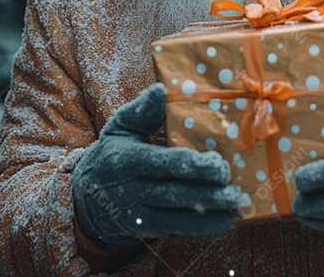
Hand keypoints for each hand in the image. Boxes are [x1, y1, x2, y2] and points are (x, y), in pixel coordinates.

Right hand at [72, 83, 241, 251]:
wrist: (87, 196)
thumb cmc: (113, 153)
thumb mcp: (120, 127)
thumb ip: (142, 110)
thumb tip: (160, 90)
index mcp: (127, 160)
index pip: (164, 164)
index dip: (193, 167)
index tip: (219, 165)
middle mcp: (130, 190)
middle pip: (174, 194)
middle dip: (208, 194)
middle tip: (235, 190)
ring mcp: (136, 214)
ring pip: (177, 218)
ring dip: (210, 215)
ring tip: (236, 207)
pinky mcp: (144, 230)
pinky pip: (174, 233)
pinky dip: (200, 230)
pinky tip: (222, 222)